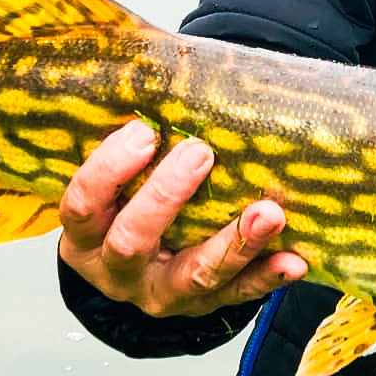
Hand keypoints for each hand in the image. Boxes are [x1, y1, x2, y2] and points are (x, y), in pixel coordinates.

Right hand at [58, 120, 305, 316]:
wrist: (136, 274)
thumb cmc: (124, 207)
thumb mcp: (111, 186)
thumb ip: (129, 147)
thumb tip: (158, 69)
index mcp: (85, 237)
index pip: (82, 205)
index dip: (108, 170)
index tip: (143, 132)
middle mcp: (117, 271)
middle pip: (132, 241)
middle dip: (166, 197)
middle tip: (200, 153)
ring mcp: (160, 294)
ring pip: (194, 276)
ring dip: (235, 243)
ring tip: (269, 212)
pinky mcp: (203, 307)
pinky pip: (237, 296)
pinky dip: (266, 278)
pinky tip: (293, 260)